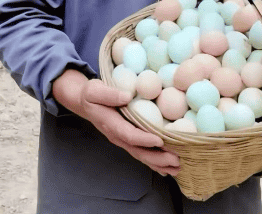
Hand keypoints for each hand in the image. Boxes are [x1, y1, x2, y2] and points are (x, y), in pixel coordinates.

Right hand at [53, 71, 180, 175]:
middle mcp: (117, 136)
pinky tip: (167, 170)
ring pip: (141, 156)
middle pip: (138, 151)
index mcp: (111, 124)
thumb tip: (126, 97)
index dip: (144, 139)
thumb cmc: (91, 95)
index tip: (159, 140)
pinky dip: (154, 163)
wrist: (84, 103)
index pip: (129, 134)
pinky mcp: (127, 141)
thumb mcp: (94, 91)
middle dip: (157, 158)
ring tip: (177, 168)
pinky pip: (141, 154)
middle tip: (176, 160)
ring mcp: (122, 141)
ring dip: (159, 164)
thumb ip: (109, 94)